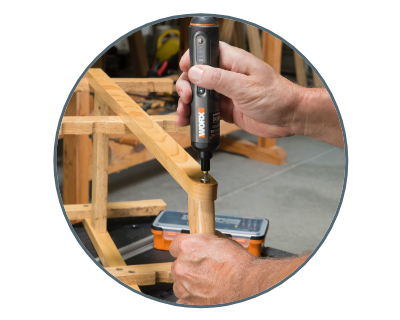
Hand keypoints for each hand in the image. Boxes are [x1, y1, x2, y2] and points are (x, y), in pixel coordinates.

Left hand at [169, 232, 257, 304]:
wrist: (248, 285)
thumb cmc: (238, 264)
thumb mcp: (221, 241)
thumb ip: (204, 241)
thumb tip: (201, 241)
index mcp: (187, 246)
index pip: (174, 246)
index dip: (184, 250)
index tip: (189, 253)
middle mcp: (182, 265)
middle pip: (176, 266)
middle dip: (187, 267)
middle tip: (203, 270)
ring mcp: (183, 285)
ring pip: (179, 283)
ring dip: (188, 283)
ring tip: (205, 283)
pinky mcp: (188, 302)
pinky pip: (183, 299)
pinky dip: (191, 298)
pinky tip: (204, 294)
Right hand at [175, 41, 302, 138]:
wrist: (289, 118)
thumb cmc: (276, 97)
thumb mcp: (245, 87)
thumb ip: (219, 79)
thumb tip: (195, 72)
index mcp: (233, 62)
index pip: (207, 51)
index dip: (193, 57)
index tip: (183, 68)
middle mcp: (227, 76)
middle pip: (197, 75)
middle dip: (186, 86)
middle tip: (186, 98)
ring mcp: (226, 93)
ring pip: (199, 94)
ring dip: (188, 103)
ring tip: (184, 114)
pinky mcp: (226, 108)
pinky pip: (206, 110)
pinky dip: (196, 115)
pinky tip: (189, 121)